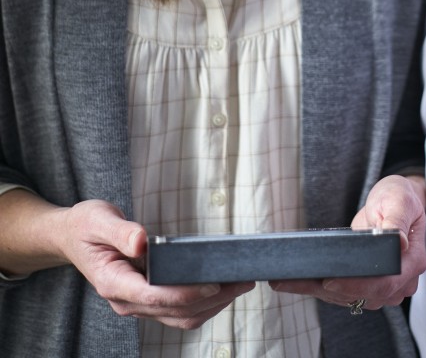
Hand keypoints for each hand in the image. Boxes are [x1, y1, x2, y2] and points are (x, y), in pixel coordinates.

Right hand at [59, 200, 255, 328]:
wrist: (72, 237)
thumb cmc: (85, 225)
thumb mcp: (98, 219)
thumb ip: (121, 231)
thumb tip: (143, 242)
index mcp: (113, 282)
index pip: (155, 296)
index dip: (186, 293)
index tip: (214, 284)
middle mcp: (126, 300)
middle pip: (173, 311)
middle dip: (211, 299)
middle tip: (242, 280)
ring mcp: (137, 302)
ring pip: (178, 317)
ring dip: (211, 305)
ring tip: (240, 284)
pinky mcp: (147, 298)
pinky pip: (177, 310)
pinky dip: (202, 303)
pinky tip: (221, 287)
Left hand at [270, 174, 425, 310]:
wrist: (395, 201)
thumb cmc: (399, 197)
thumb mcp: (399, 200)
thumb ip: (397, 220)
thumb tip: (398, 243)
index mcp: (412, 261)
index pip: (385, 282)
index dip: (357, 286)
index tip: (330, 281)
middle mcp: (401, 281)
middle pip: (364, 296)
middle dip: (328, 290)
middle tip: (295, 280)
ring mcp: (384, 286)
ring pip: (349, 297)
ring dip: (317, 291)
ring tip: (284, 281)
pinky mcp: (366, 284)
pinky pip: (343, 292)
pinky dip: (319, 288)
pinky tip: (295, 281)